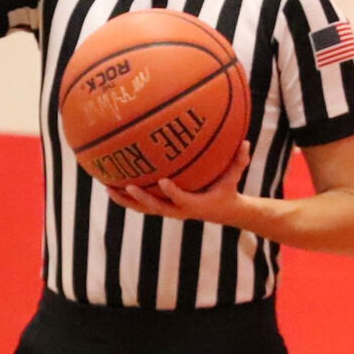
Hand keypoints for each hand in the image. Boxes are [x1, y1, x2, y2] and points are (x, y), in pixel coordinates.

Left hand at [107, 141, 250, 223]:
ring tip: (108, 188)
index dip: (172, 192)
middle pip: (156, 207)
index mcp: (195, 204)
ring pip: (143, 208)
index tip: (162, 181)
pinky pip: (141, 204)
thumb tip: (246, 142)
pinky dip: (125, 197)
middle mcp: (178, 210)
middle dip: (142, 198)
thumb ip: (239, 161)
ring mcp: (168, 210)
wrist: (222, 211)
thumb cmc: (226, 190)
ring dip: (125, 200)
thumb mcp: (234, 177)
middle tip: (129, 186)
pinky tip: (110, 185)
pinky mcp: (162, 207)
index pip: (182, 199)